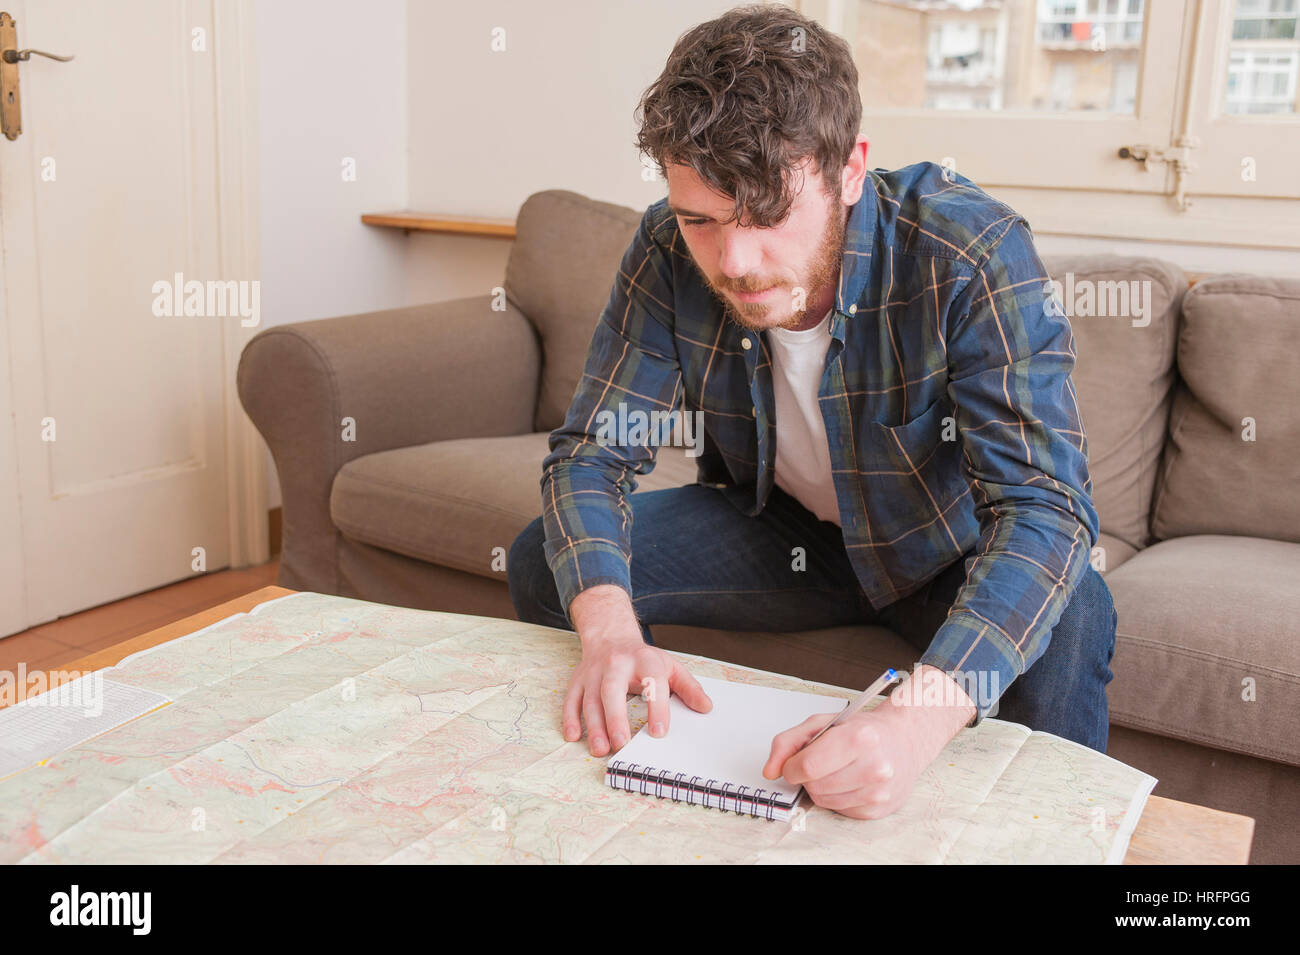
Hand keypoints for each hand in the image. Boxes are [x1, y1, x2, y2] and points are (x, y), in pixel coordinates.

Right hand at [562, 585, 711, 755]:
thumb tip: (705, 708)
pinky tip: (573, 736)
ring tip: (601, 749)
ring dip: (594, 726)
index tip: (660, 733)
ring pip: (590, 700)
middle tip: (622, 744)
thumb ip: (688, 687)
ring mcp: (594, 673)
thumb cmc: (643, 659)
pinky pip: (571, 700)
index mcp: (644, 660)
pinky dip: (570, 718)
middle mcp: (616, 665)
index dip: (657, 708)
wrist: (610, 636)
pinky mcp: (578, 681)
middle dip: (616, 717)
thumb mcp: (670, 666)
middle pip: (612, 690)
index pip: (652, 683)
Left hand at [761, 665, 974, 818]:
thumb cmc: (862, 729)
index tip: (794, 763)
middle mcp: (874, 766)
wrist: (903, 740)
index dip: (792, 767)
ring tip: (838, 769)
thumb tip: (770, 771)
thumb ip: (788, 742)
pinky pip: (840, 810)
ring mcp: (879, 791)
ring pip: (824, 801)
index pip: (807, 766)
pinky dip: (838, 797)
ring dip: (822, 787)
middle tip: (823, 761)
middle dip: (809, 776)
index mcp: (859, 737)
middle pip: (814, 786)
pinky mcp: (879, 809)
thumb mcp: (822, 723)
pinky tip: (851, 780)